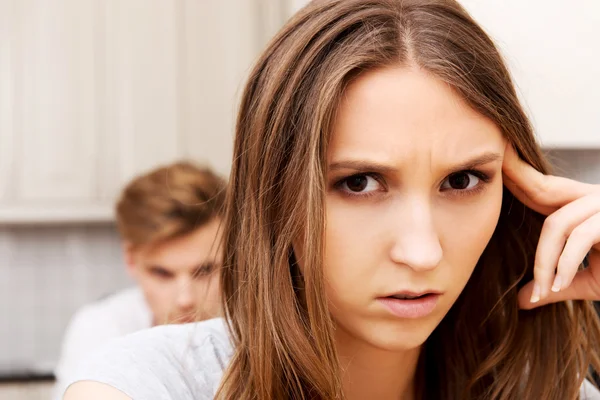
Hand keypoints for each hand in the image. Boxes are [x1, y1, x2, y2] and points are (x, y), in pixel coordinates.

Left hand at [501, 144, 599, 308]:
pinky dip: (565, 263)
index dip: (516, 177)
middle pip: (543, 187)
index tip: (491, 166)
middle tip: (494, 164)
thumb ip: (557, 284)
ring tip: (545, 287)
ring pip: (558, 224)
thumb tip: (522, 301)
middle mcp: (595, 198)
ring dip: (545, 260)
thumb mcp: (590, 281)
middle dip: (515, 176)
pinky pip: (581, 237)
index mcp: (584, 206)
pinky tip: (557, 284)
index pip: (541, 189)